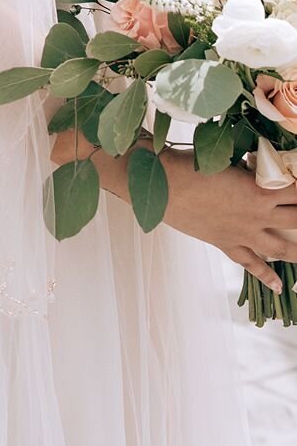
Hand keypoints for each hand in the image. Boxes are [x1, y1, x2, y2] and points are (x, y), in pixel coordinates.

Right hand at [161, 148, 296, 293]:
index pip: (296, 189)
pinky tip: (279, 285)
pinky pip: (251, 263)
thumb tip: (260, 169)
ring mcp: (243, 232)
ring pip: (281, 247)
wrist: (162, 185)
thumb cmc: (189, 164)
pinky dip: (266, 275)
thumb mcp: (224, 160)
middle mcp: (257, 214)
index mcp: (259, 189)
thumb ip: (247, 169)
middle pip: (296, 219)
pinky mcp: (226, 243)